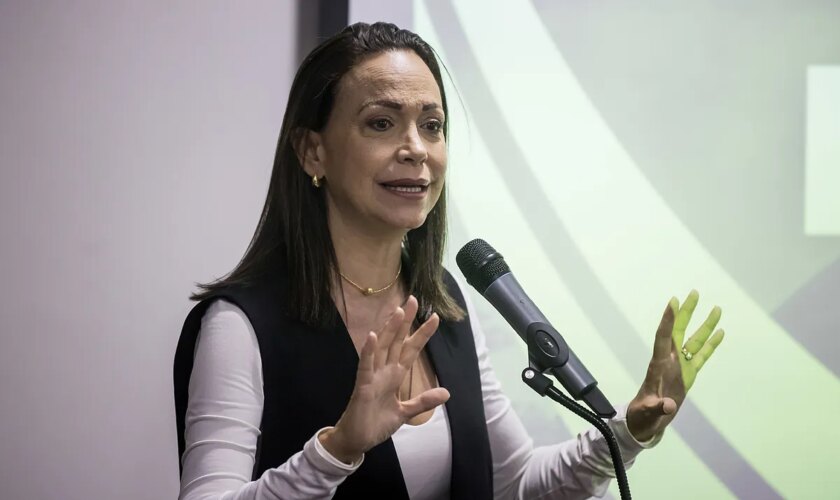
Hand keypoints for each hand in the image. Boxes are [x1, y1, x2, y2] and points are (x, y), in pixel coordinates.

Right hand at [319, 296, 449, 462]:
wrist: (357, 440)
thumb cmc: (377, 423)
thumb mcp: (406, 412)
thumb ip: (423, 401)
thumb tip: (446, 392)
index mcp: (395, 375)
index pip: (411, 350)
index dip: (422, 334)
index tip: (435, 317)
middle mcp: (384, 371)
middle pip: (396, 341)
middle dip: (405, 321)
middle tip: (413, 299)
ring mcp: (373, 376)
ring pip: (382, 348)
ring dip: (389, 329)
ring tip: (397, 311)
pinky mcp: (362, 386)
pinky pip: (365, 366)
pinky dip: (368, 351)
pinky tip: (372, 336)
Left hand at [626, 290, 724, 441]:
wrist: (646, 421)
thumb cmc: (643, 415)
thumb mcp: (648, 413)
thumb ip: (658, 408)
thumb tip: (669, 406)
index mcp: (658, 365)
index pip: (662, 337)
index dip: (668, 320)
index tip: (673, 302)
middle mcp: (670, 361)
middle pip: (679, 330)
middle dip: (687, 312)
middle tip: (694, 292)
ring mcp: (680, 366)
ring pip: (694, 340)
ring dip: (705, 324)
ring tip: (716, 308)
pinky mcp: (689, 374)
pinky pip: (702, 356)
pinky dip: (712, 344)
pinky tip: (721, 332)